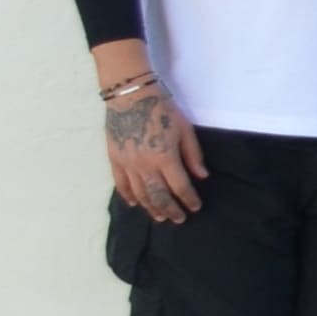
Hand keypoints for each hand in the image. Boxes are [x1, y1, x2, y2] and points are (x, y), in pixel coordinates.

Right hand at [102, 72, 205, 222]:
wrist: (130, 96)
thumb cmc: (162, 109)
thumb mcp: (185, 129)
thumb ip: (193, 155)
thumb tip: (202, 176)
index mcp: (165, 157)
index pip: (180, 186)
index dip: (189, 199)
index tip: (195, 207)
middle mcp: (145, 165)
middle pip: (159, 196)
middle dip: (170, 209)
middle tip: (178, 219)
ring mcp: (127, 164)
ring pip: (140, 194)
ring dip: (151, 207)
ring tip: (160, 216)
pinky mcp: (114, 159)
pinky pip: (120, 184)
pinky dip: (128, 196)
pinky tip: (135, 204)